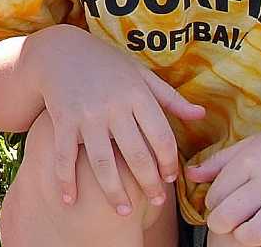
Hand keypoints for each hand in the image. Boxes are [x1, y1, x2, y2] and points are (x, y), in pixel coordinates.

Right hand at [27, 24, 205, 216]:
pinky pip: (64, 156)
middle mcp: (113, 106)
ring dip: (114, 192)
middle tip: (156, 201)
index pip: (162, 138)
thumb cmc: (106, 63)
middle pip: (137, 156)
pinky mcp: (62, 120)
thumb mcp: (140, 73)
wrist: (59, 49)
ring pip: (103, 164)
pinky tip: (70, 200)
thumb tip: (201, 114)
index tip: (170, 179)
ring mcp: (86, 115)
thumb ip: (170, 97)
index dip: (169, 163)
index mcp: (137, 95)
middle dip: (149, 184)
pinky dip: (66, 180)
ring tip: (123, 212)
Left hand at [188, 120, 260, 245]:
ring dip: (248, 239)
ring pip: (255, 235)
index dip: (215, 208)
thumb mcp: (255, 144)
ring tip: (251, 233)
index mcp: (249, 160)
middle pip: (228, 217)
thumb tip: (190, 175)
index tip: (224, 207)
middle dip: (223, 227)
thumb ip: (221, 161)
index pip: (215, 196)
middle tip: (231, 225)